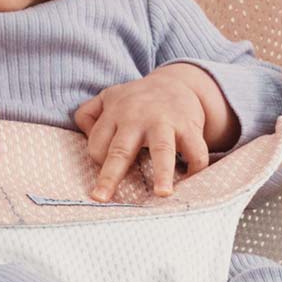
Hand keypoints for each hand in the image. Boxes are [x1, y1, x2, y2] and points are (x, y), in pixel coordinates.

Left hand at [72, 66, 229, 199]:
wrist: (176, 83)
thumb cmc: (137, 100)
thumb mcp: (107, 98)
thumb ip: (88, 114)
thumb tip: (84, 134)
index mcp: (115, 114)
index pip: (98, 145)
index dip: (99, 160)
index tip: (108, 167)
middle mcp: (138, 118)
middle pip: (121, 150)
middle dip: (110, 175)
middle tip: (101, 197)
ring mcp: (165, 123)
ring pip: (162, 150)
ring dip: (162, 172)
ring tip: (163, 194)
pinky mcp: (189, 128)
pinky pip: (195, 151)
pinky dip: (196, 168)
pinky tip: (191, 181)